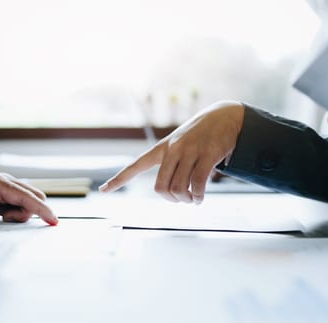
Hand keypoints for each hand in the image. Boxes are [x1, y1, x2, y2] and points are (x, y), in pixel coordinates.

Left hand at [0, 171, 58, 228]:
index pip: (24, 195)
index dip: (40, 209)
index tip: (53, 220)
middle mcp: (4, 180)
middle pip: (32, 196)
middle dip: (28, 212)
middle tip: (5, 219)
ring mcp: (6, 184)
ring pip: (29, 199)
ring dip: (20, 213)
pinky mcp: (6, 191)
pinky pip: (22, 201)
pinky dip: (16, 211)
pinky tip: (0, 212)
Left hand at [99, 101, 244, 203]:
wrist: (224, 116)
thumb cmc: (199, 136)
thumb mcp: (180, 144)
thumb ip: (171, 164)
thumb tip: (172, 192)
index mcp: (161, 148)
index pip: (135, 165)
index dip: (118, 179)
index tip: (103, 190)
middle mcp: (172, 149)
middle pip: (160, 187)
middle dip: (171, 199)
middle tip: (181, 200)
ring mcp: (190, 152)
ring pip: (179, 189)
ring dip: (186, 200)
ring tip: (193, 199)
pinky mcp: (207, 155)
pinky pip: (198, 185)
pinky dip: (198, 197)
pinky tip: (200, 198)